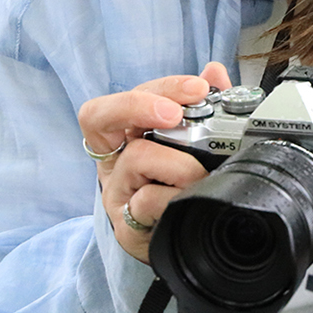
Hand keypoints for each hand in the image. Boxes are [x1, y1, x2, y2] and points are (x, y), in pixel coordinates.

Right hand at [78, 62, 232, 262]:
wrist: (178, 242)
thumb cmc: (179, 188)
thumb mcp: (193, 145)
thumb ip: (204, 107)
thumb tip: (214, 71)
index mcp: (127, 136)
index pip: (122, 98)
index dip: (156, 88)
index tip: (198, 88)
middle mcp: (113, 160)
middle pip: (99, 116)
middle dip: (140, 105)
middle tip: (175, 114)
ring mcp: (116, 192)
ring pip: (135, 158)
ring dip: (178, 162)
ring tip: (200, 174)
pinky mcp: (127, 224)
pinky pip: (147, 201)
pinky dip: (175, 196)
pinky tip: (191, 199)